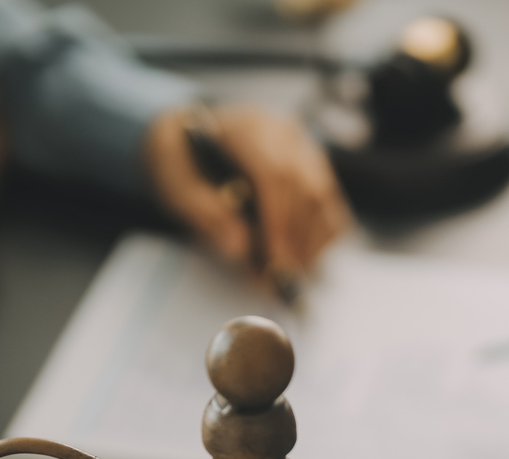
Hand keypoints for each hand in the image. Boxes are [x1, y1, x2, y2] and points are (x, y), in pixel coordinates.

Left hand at [145, 105, 348, 277]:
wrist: (190, 145)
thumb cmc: (182, 167)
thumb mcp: (177, 189)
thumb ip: (205, 215)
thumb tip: (239, 248)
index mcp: (247, 129)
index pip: (275, 174)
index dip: (278, 221)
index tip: (275, 261)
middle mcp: (282, 133)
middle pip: (305, 188)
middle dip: (296, 240)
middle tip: (282, 280)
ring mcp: (303, 150)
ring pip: (322, 198)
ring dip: (312, 244)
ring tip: (291, 276)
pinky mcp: (314, 170)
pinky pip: (330, 205)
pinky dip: (323, 237)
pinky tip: (306, 261)